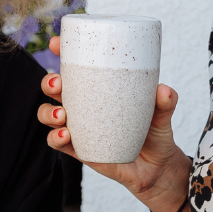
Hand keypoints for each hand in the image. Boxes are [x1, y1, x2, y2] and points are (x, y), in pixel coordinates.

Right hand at [38, 36, 190, 211]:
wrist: (156, 167)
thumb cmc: (155, 132)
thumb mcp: (162, 114)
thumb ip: (165, 102)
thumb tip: (164, 90)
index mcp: (98, 89)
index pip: (75, 67)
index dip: (61, 52)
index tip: (57, 43)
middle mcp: (83, 105)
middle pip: (54, 88)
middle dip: (49, 82)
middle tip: (59, 83)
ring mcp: (78, 127)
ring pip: (48, 114)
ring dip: (48, 112)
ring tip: (62, 115)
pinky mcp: (79, 150)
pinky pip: (58, 143)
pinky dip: (55, 138)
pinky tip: (66, 135)